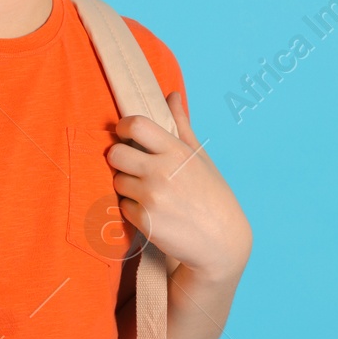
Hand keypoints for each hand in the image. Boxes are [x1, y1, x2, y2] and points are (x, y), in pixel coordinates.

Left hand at [109, 91, 250, 282]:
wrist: (222, 244)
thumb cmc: (213, 197)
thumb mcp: (201, 158)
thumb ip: (181, 126)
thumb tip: (171, 94)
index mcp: (176, 152)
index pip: (135, 125)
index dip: (123, 127)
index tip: (124, 134)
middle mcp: (161, 172)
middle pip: (115, 153)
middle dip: (120, 159)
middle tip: (134, 167)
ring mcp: (151, 197)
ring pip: (117, 182)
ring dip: (128, 187)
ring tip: (151, 194)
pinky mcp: (144, 222)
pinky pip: (123, 207)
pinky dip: (133, 210)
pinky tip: (154, 213)